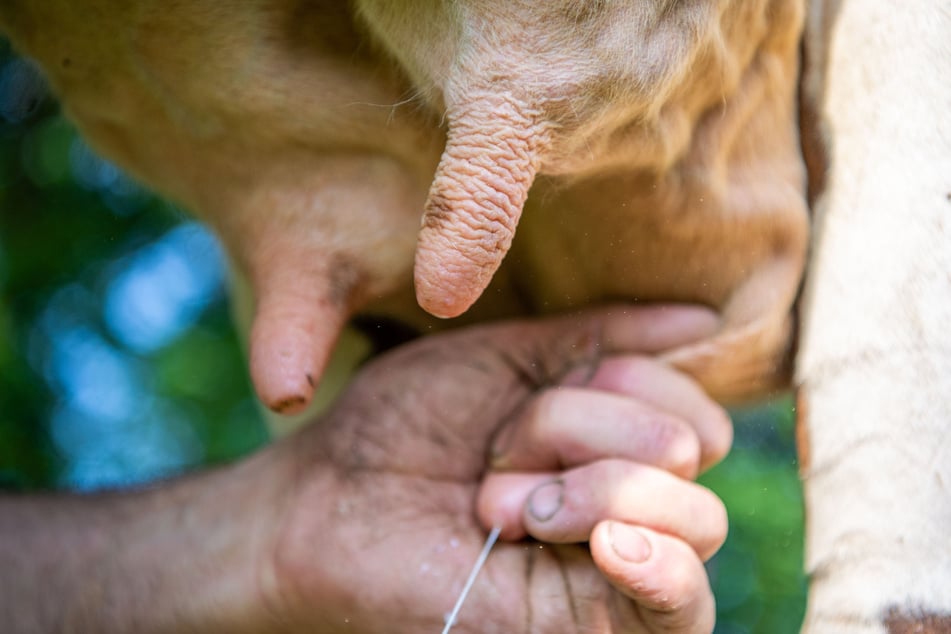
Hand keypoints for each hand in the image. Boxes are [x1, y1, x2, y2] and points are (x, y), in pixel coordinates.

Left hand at [257, 304, 730, 632]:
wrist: (326, 501)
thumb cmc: (403, 425)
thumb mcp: (509, 360)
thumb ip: (604, 340)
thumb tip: (706, 318)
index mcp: (611, 432)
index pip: (688, 398)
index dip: (622, 378)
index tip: (525, 397)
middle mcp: (626, 496)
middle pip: (686, 445)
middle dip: (579, 427)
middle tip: (494, 455)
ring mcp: (618, 567)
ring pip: (693, 514)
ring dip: (588, 488)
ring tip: (496, 506)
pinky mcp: (598, 626)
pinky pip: (686, 607)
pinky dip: (662, 564)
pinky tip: (609, 543)